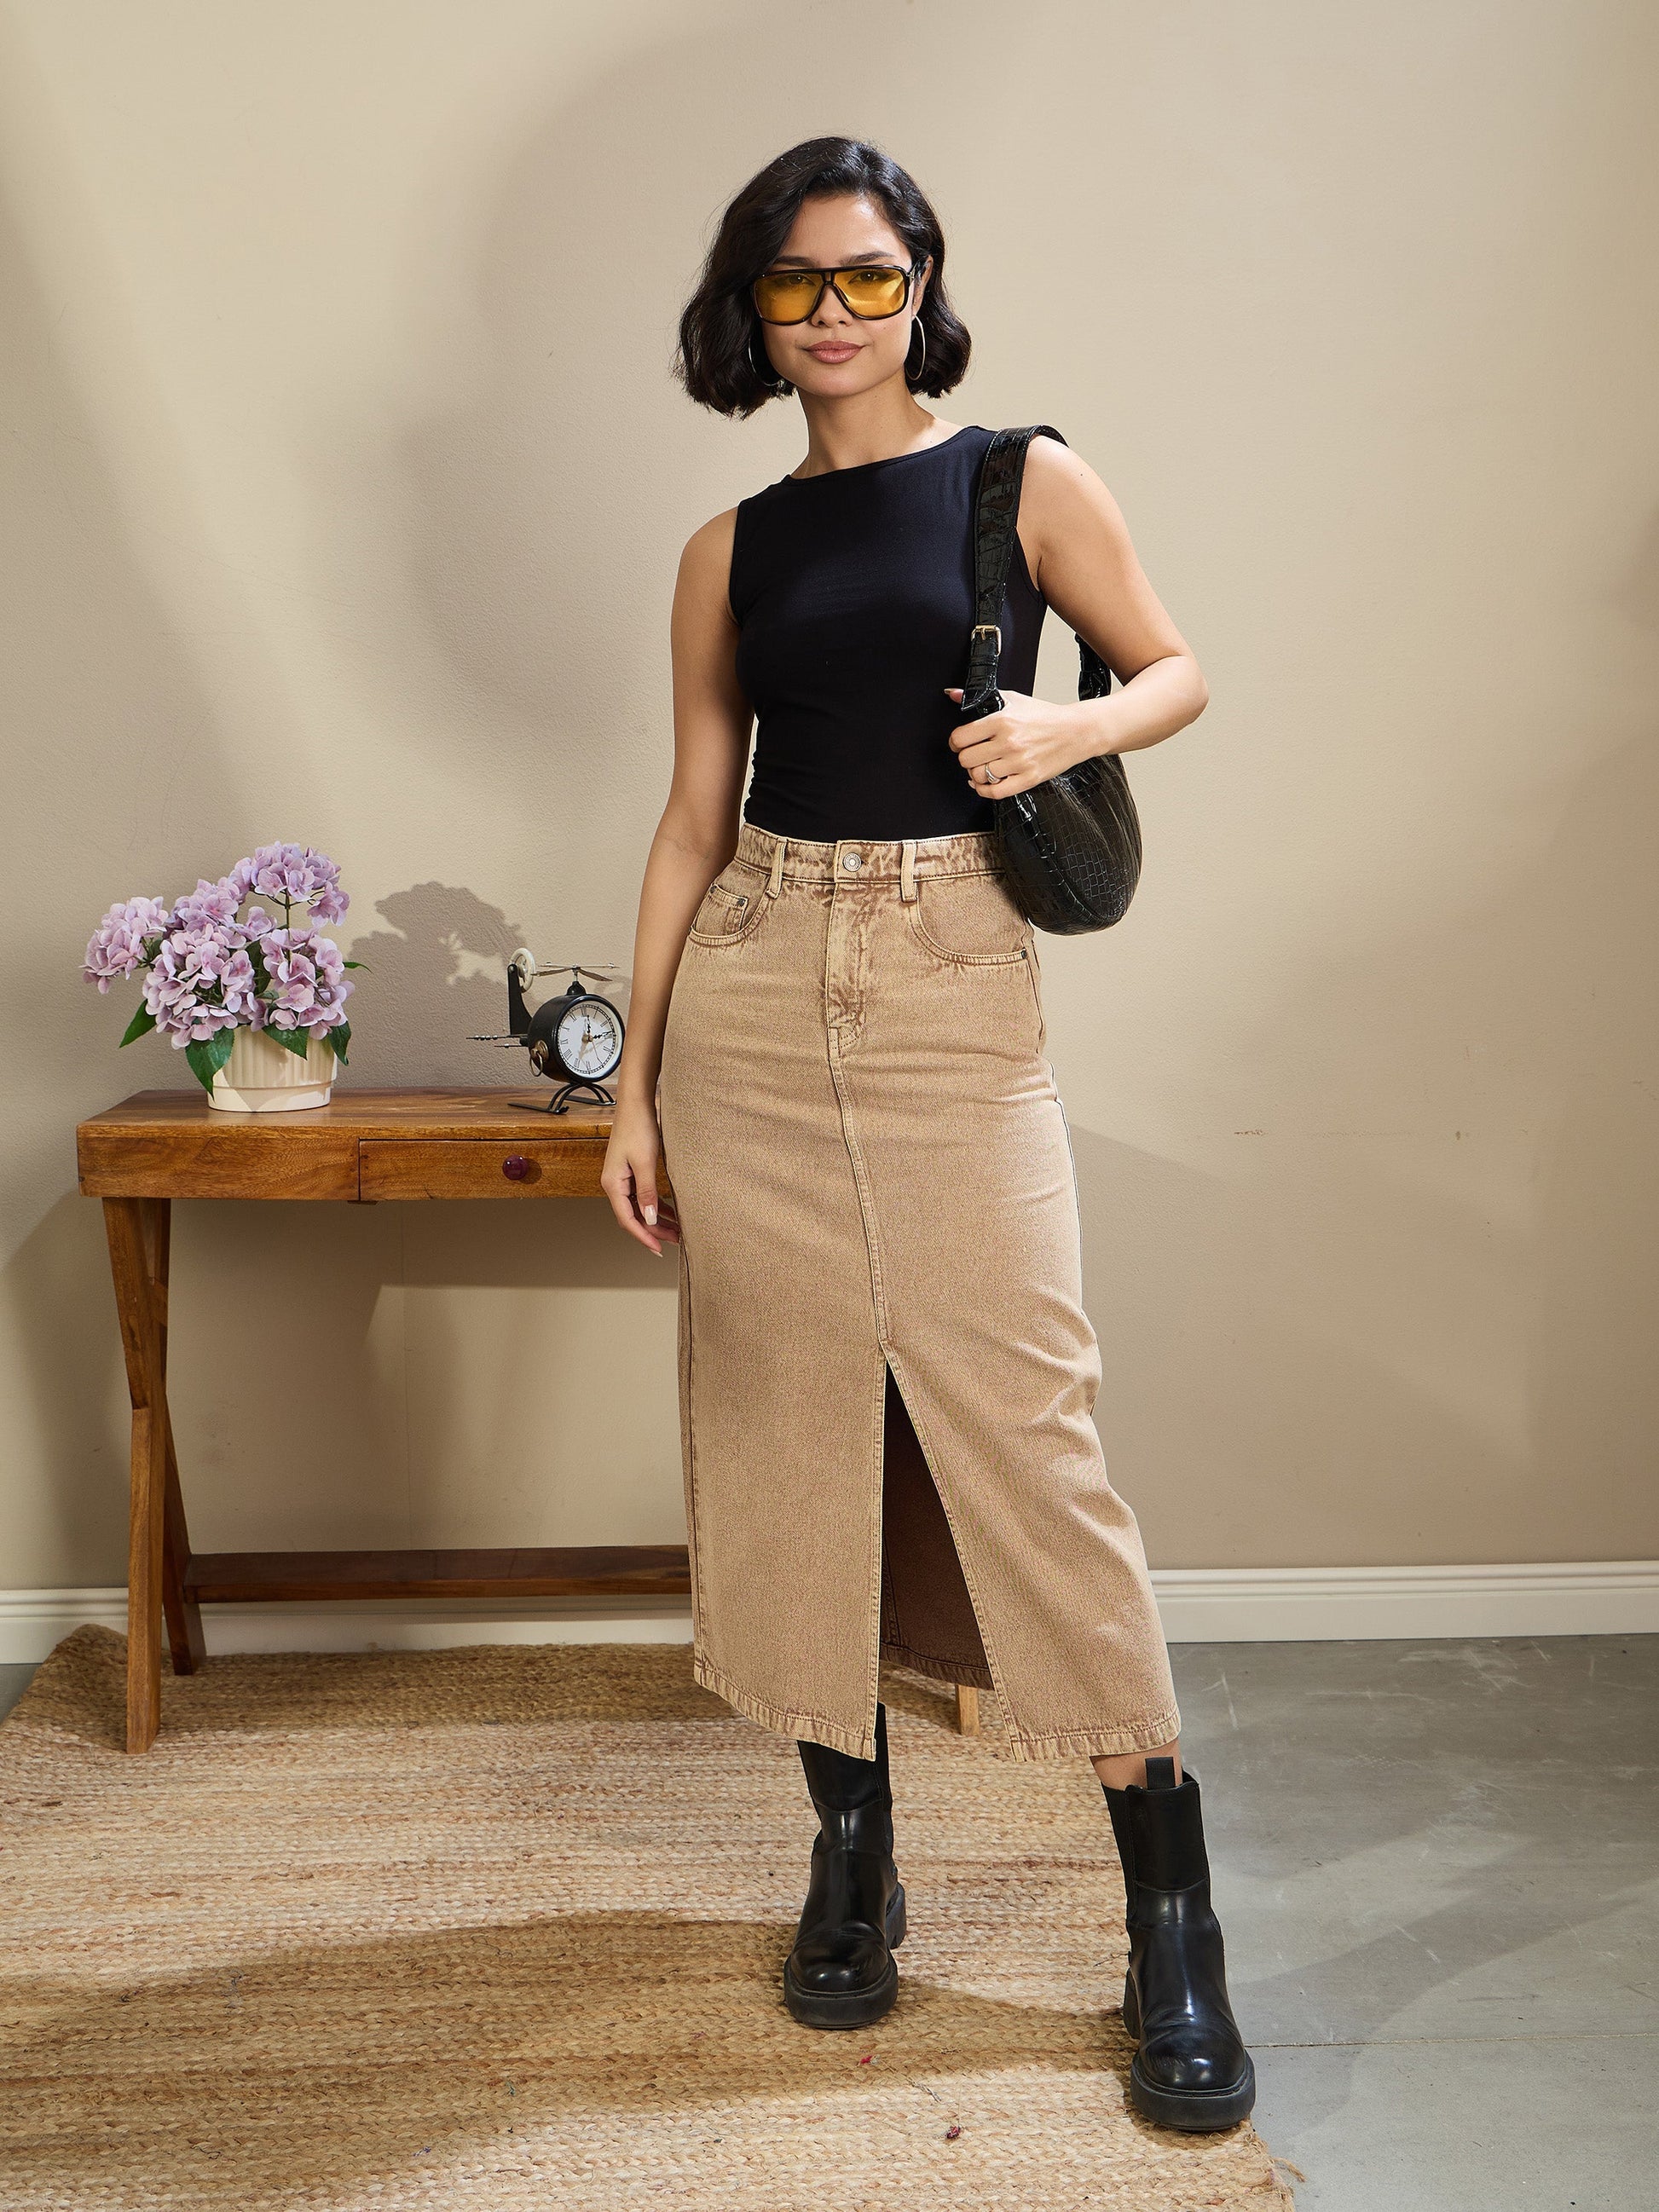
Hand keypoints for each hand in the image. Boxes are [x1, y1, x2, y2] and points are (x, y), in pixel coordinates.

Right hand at [601, 1094, 681, 1257]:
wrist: (636, 1104)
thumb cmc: (638, 1128)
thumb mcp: (645, 1162)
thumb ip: (648, 1192)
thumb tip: (651, 1219)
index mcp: (613, 1184)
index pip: (627, 1219)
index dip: (643, 1236)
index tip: (659, 1249)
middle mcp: (614, 1184)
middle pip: (633, 1216)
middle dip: (653, 1231)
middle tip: (674, 1241)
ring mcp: (622, 1178)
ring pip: (639, 1208)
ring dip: (656, 1220)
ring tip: (676, 1230)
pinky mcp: (631, 1172)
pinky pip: (642, 1196)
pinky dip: (655, 1206)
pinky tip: (670, 1212)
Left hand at [943, 688, 1105, 796]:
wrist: (1076, 730)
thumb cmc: (1045, 716)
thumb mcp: (1012, 699)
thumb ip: (980, 698)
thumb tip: (953, 694)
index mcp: (1002, 720)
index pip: (961, 738)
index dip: (955, 742)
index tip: (959, 743)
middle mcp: (1009, 742)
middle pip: (966, 759)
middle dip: (965, 758)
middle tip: (973, 755)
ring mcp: (1019, 762)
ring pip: (979, 776)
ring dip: (976, 773)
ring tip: (983, 766)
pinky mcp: (1029, 778)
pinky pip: (995, 792)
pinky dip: (984, 790)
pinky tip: (985, 783)